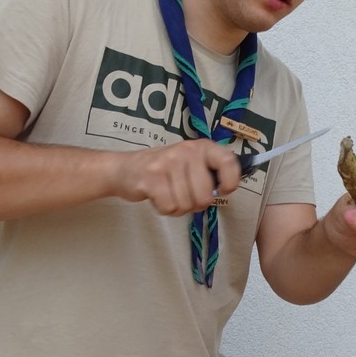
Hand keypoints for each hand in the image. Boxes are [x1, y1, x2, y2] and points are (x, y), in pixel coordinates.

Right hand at [113, 139, 241, 215]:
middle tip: (183, 195)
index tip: (222, 190)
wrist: (125, 169)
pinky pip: (170, 207)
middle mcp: (186, 151)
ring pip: (187, 204)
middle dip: (195, 204)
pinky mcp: (151, 178)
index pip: (228, 162)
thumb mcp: (190, 163)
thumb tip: (228, 188)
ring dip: (178, 207)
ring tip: (168, 194)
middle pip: (205, 195)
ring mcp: (168, 163)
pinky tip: (158, 197)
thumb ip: (209, 173)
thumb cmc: (164, 169)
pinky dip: (165, 209)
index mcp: (201, 147)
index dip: (230, 181)